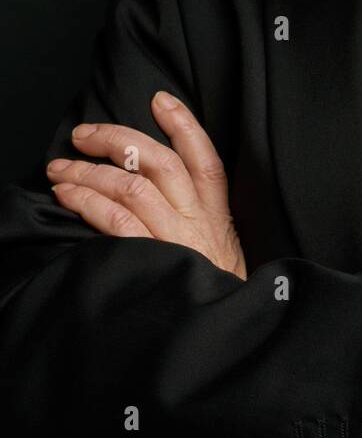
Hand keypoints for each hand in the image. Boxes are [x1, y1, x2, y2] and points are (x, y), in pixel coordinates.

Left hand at [45, 91, 246, 279]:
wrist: (225, 338)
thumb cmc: (216, 297)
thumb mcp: (223, 255)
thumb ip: (199, 223)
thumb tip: (155, 194)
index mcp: (216, 216)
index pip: (205, 157)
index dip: (183, 124)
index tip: (159, 99)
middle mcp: (196, 221)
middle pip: (157, 161)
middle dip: (116, 139)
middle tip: (83, 134)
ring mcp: (174, 239)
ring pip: (130, 185)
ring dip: (89, 170)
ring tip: (61, 167)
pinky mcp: (152, 259)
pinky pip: (116, 219)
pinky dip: (89, 201)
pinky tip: (68, 194)